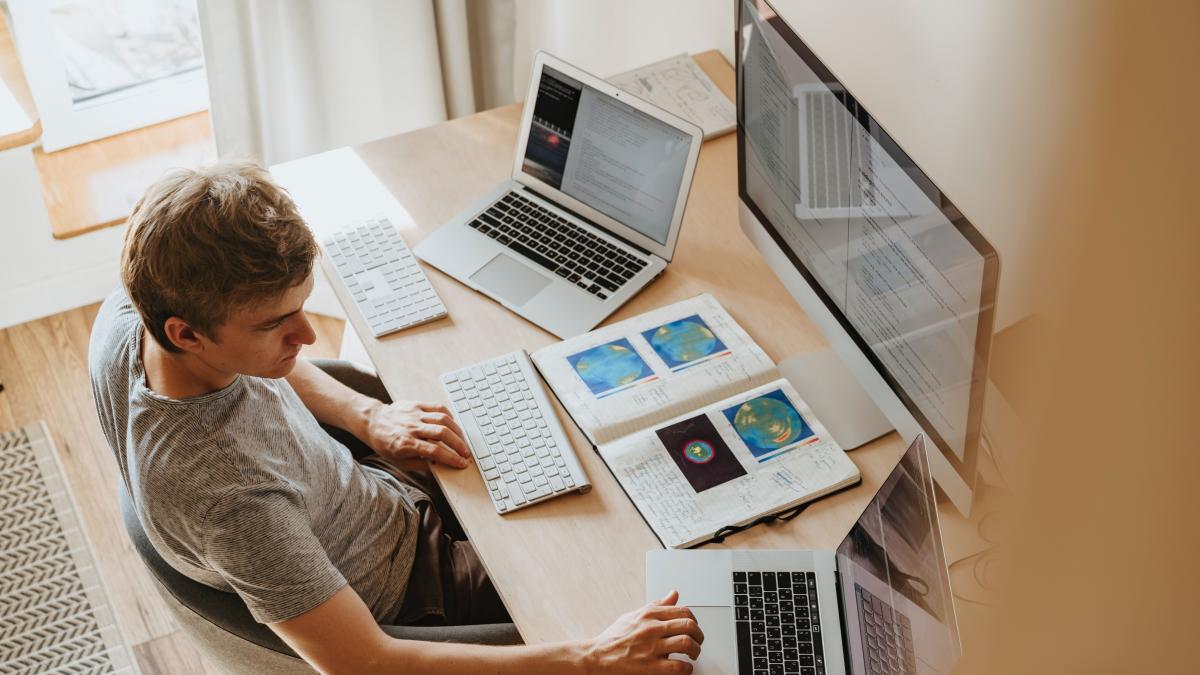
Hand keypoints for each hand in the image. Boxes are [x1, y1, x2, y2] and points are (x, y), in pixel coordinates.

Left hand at [365, 400, 470, 467]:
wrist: (373, 422)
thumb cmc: (385, 443)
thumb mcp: (399, 461)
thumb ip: (420, 465)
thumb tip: (440, 465)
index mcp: (406, 444)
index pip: (435, 451)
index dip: (451, 458)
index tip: (461, 463)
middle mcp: (411, 428)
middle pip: (442, 434)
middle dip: (458, 444)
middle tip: (466, 453)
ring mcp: (415, 415)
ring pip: (443, 420)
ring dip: (457, 431)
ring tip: (462, 441)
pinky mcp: (417, 405)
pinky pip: (438, 408)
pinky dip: (449, 416)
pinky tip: (453, 425)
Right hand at [580, 590, 702, 673]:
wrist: (597, 657)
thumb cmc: (614, 637)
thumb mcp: (634, 615)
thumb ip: (657, 605)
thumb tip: (673, 594)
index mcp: (649, 614)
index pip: (683, 611)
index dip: (694, 620)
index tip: (693, 627)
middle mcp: (651, 628)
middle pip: (689, 625)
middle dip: (699, 635)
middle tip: (698, 642)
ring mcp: (651, 648)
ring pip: (686, 643)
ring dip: (695, 650)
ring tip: (693, 654)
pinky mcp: (649, 667)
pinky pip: (677, 667)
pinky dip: (687, 669)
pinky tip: (685, 668)